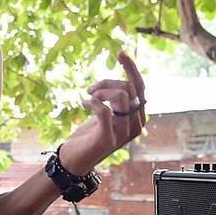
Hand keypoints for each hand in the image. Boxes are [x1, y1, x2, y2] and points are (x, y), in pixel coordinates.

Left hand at [61, 51, 147, 174]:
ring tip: (89, 97)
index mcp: (138, 117)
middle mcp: (135, 125)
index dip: (131, 68)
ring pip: (122, 96)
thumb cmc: (89, 136)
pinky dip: (92, 103)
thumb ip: (118, 101)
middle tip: (91, 88)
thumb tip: (125, 78)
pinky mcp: (108, 139)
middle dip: (108, 82)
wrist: (74, 161)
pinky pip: (105, 110)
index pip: (140, 86)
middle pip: (130, 88)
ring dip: (101, 91)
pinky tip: (83, 105)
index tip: (120, 53)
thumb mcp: (107, 115)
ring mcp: (123, 133)